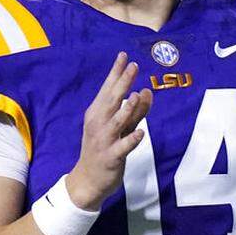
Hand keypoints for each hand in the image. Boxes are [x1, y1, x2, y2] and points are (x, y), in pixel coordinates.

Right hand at [66, 52, 152, 209]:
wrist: (88, 180)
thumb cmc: (104, 148)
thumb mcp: (120, 127)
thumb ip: (135, 111)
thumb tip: (147, 91)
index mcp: (98, 113)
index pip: (107, 89)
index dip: (115, 72)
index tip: (124, 55)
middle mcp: (99, 124)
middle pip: (112, 100)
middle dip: (122, 83)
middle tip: (133, 66)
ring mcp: (104, 140)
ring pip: (116, 122)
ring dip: (126, 109)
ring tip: (135, 96)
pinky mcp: (111, 157)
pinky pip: (122, 147)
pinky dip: (131, 140)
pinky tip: (140, 133)